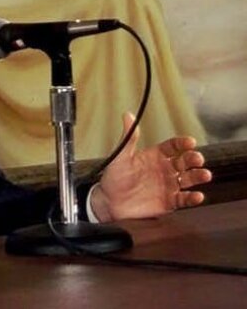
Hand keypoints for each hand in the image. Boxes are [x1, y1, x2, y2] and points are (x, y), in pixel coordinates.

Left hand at [91, 112, 210, 221]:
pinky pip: (183, 199)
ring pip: (188, 179)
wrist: (110, 202)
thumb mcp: (121, 155)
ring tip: (205, 174)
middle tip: (198, 158)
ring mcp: (168, 186)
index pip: (172, 146)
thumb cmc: (115, 176)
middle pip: (183, 162)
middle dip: (192, 159)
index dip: (182, 143)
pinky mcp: (169, 202)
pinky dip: (192, 198)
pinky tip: (198, 195)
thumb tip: (128, 114)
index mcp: (155, 155)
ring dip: (197, 177)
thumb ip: (128, 137)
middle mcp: (165, 169)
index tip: (190, 141)